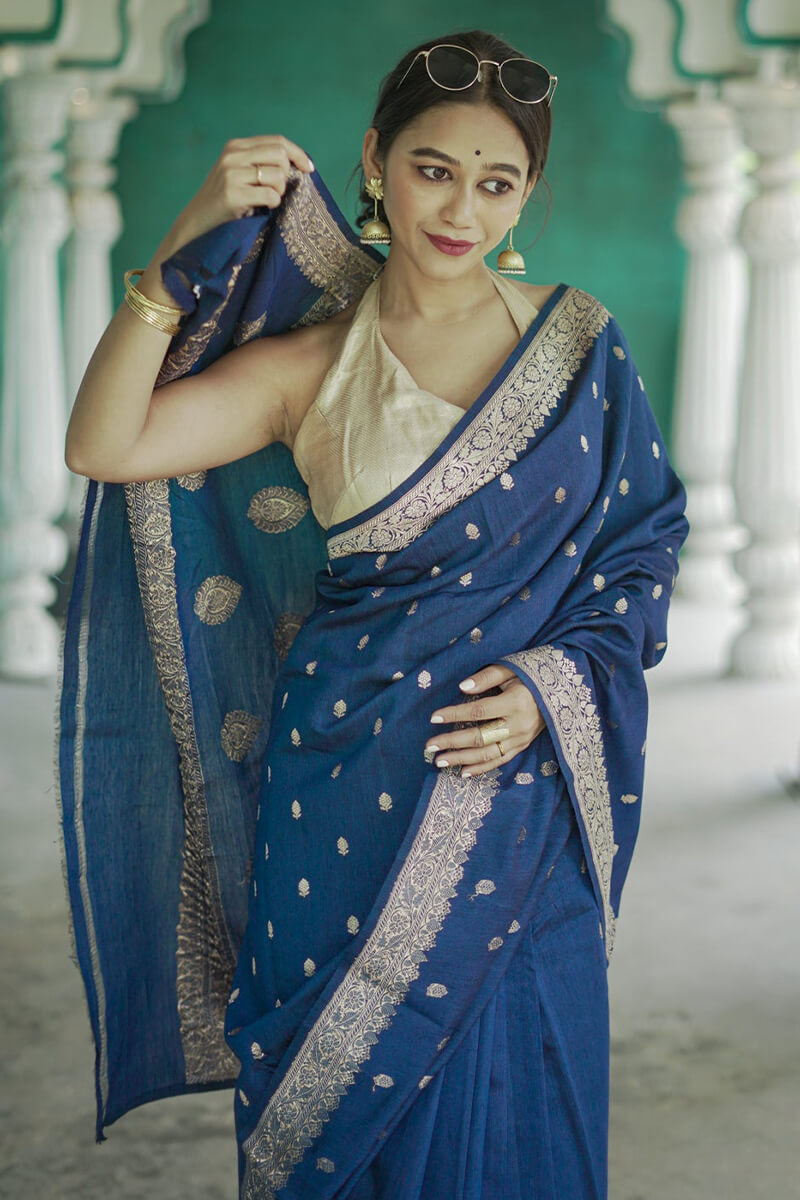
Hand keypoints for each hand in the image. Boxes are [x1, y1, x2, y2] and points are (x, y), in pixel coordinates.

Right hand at [171, 134, 314, 242]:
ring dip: (279, 192)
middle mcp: (233, 156)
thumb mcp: (238, 172)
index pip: (277, 141)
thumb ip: (259, 162)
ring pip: (277, 175)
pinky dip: (273, 203)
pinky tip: (263, 207)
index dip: (297, 153)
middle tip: (278, 190)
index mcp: (236, 146)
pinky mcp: (232, 194)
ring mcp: (231, 174)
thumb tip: (297, 163)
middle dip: (286, 175)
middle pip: (280, 155)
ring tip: (266, 200)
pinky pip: (270, 195)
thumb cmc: (225, 200)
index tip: (309, 168)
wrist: (197, 221)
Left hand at [425, 663, 544, 777]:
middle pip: (480, 737)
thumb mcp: (512, 669)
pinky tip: (463, 772)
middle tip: (429, 746)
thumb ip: (487, 677)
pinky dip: (481, 768)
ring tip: (440, 762)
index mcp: (515, 702)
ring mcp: (521, 739)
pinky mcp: (523, 747)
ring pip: (487, 754)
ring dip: (462, 759)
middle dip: (452, 742)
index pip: (479, 711)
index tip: (433, 717)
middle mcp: (518, 725)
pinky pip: (500, 761)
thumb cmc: (531, 676)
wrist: (562, 692)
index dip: (455, 714)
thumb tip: (462, 687)